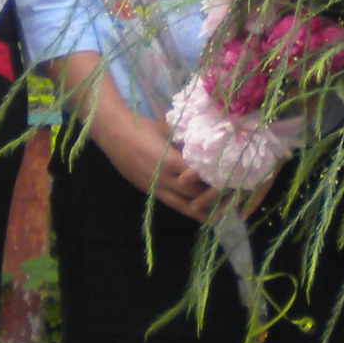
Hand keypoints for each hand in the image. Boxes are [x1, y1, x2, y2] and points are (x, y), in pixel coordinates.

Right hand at [98, 104, 219, 219]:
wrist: (113, 133)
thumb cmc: (142, 126)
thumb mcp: (168, 130)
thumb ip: (185, 141)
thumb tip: (206, 145)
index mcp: (170, 161)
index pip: (197, 177)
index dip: (213, 180)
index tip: (230, 180)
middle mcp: (163, 178)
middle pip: (192, 194)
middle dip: (211, 196)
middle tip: (230, 197)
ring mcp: (154, 186)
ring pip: (180, 205)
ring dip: (199, 211)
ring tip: (217, 216)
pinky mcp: (148, 190)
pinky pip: (169, 203)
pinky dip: (184, 208)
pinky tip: (196, 213)